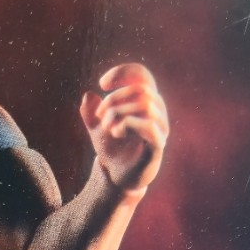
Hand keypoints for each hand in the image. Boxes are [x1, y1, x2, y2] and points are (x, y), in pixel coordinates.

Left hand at [79, 63, 167, 192]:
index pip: (142, 76)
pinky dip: (128, 124)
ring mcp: (160, 128)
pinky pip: (149, 125)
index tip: (102, 83)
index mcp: (145, 103)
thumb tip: (88, 95)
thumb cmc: (111, 149)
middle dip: (114, 100)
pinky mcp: (158, 145)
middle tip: (99, 117)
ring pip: (146, 104)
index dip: (124, 73)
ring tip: (107, 128)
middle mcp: (157, 112)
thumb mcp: (96, 127)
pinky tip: (116, 133)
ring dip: (119, 113)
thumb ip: (90, 112)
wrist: (115, 177)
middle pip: (141, 89)